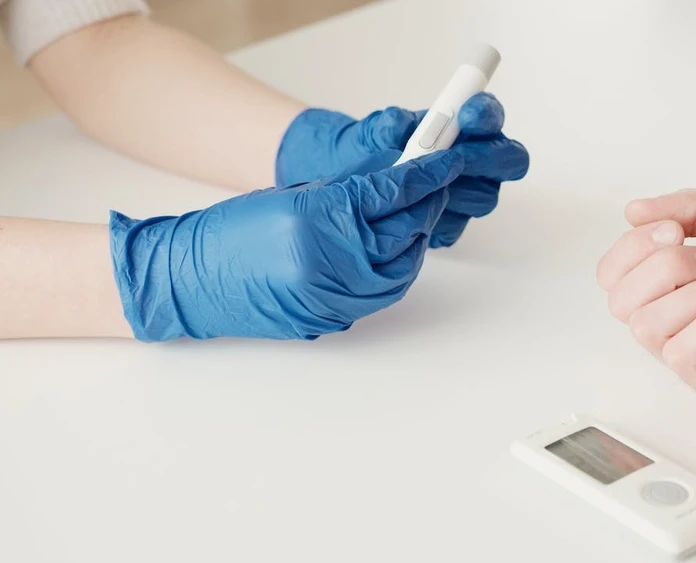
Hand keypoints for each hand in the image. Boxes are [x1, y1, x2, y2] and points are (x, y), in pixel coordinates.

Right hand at [109, 151, 463, 340]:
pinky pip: (384, 293)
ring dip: (416, 238)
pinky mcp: (332, 316)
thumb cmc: (232, 231)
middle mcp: (329, 260)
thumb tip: (394, 189)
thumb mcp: (294, 195)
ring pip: (403, 266)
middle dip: (427, 204)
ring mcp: (332, 294)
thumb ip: (346, 195)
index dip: (425, 173)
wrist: (191, 279)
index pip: (391, 192)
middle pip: (406, 229)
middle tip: (436, 185)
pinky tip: (398, 251)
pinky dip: (398, 269)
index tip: (444, 160)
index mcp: (318, 218)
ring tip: (417, 216)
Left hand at [274, 92, 528, 246]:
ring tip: (420, 186)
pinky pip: (454, 228)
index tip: (467, 115)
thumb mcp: (370, 131)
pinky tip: (408, 213)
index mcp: (464, 127)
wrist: (339, 182)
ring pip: (483, 198)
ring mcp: (465, 196)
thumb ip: (391, 126)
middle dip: (485, 158)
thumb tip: (403, 127)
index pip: (492, 117)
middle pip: (509, 161)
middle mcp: (475, 163)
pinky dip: (433, 220)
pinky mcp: (447, 225)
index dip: (488, 115)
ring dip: (456, 190)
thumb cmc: (363, 148)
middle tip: (457, 158)